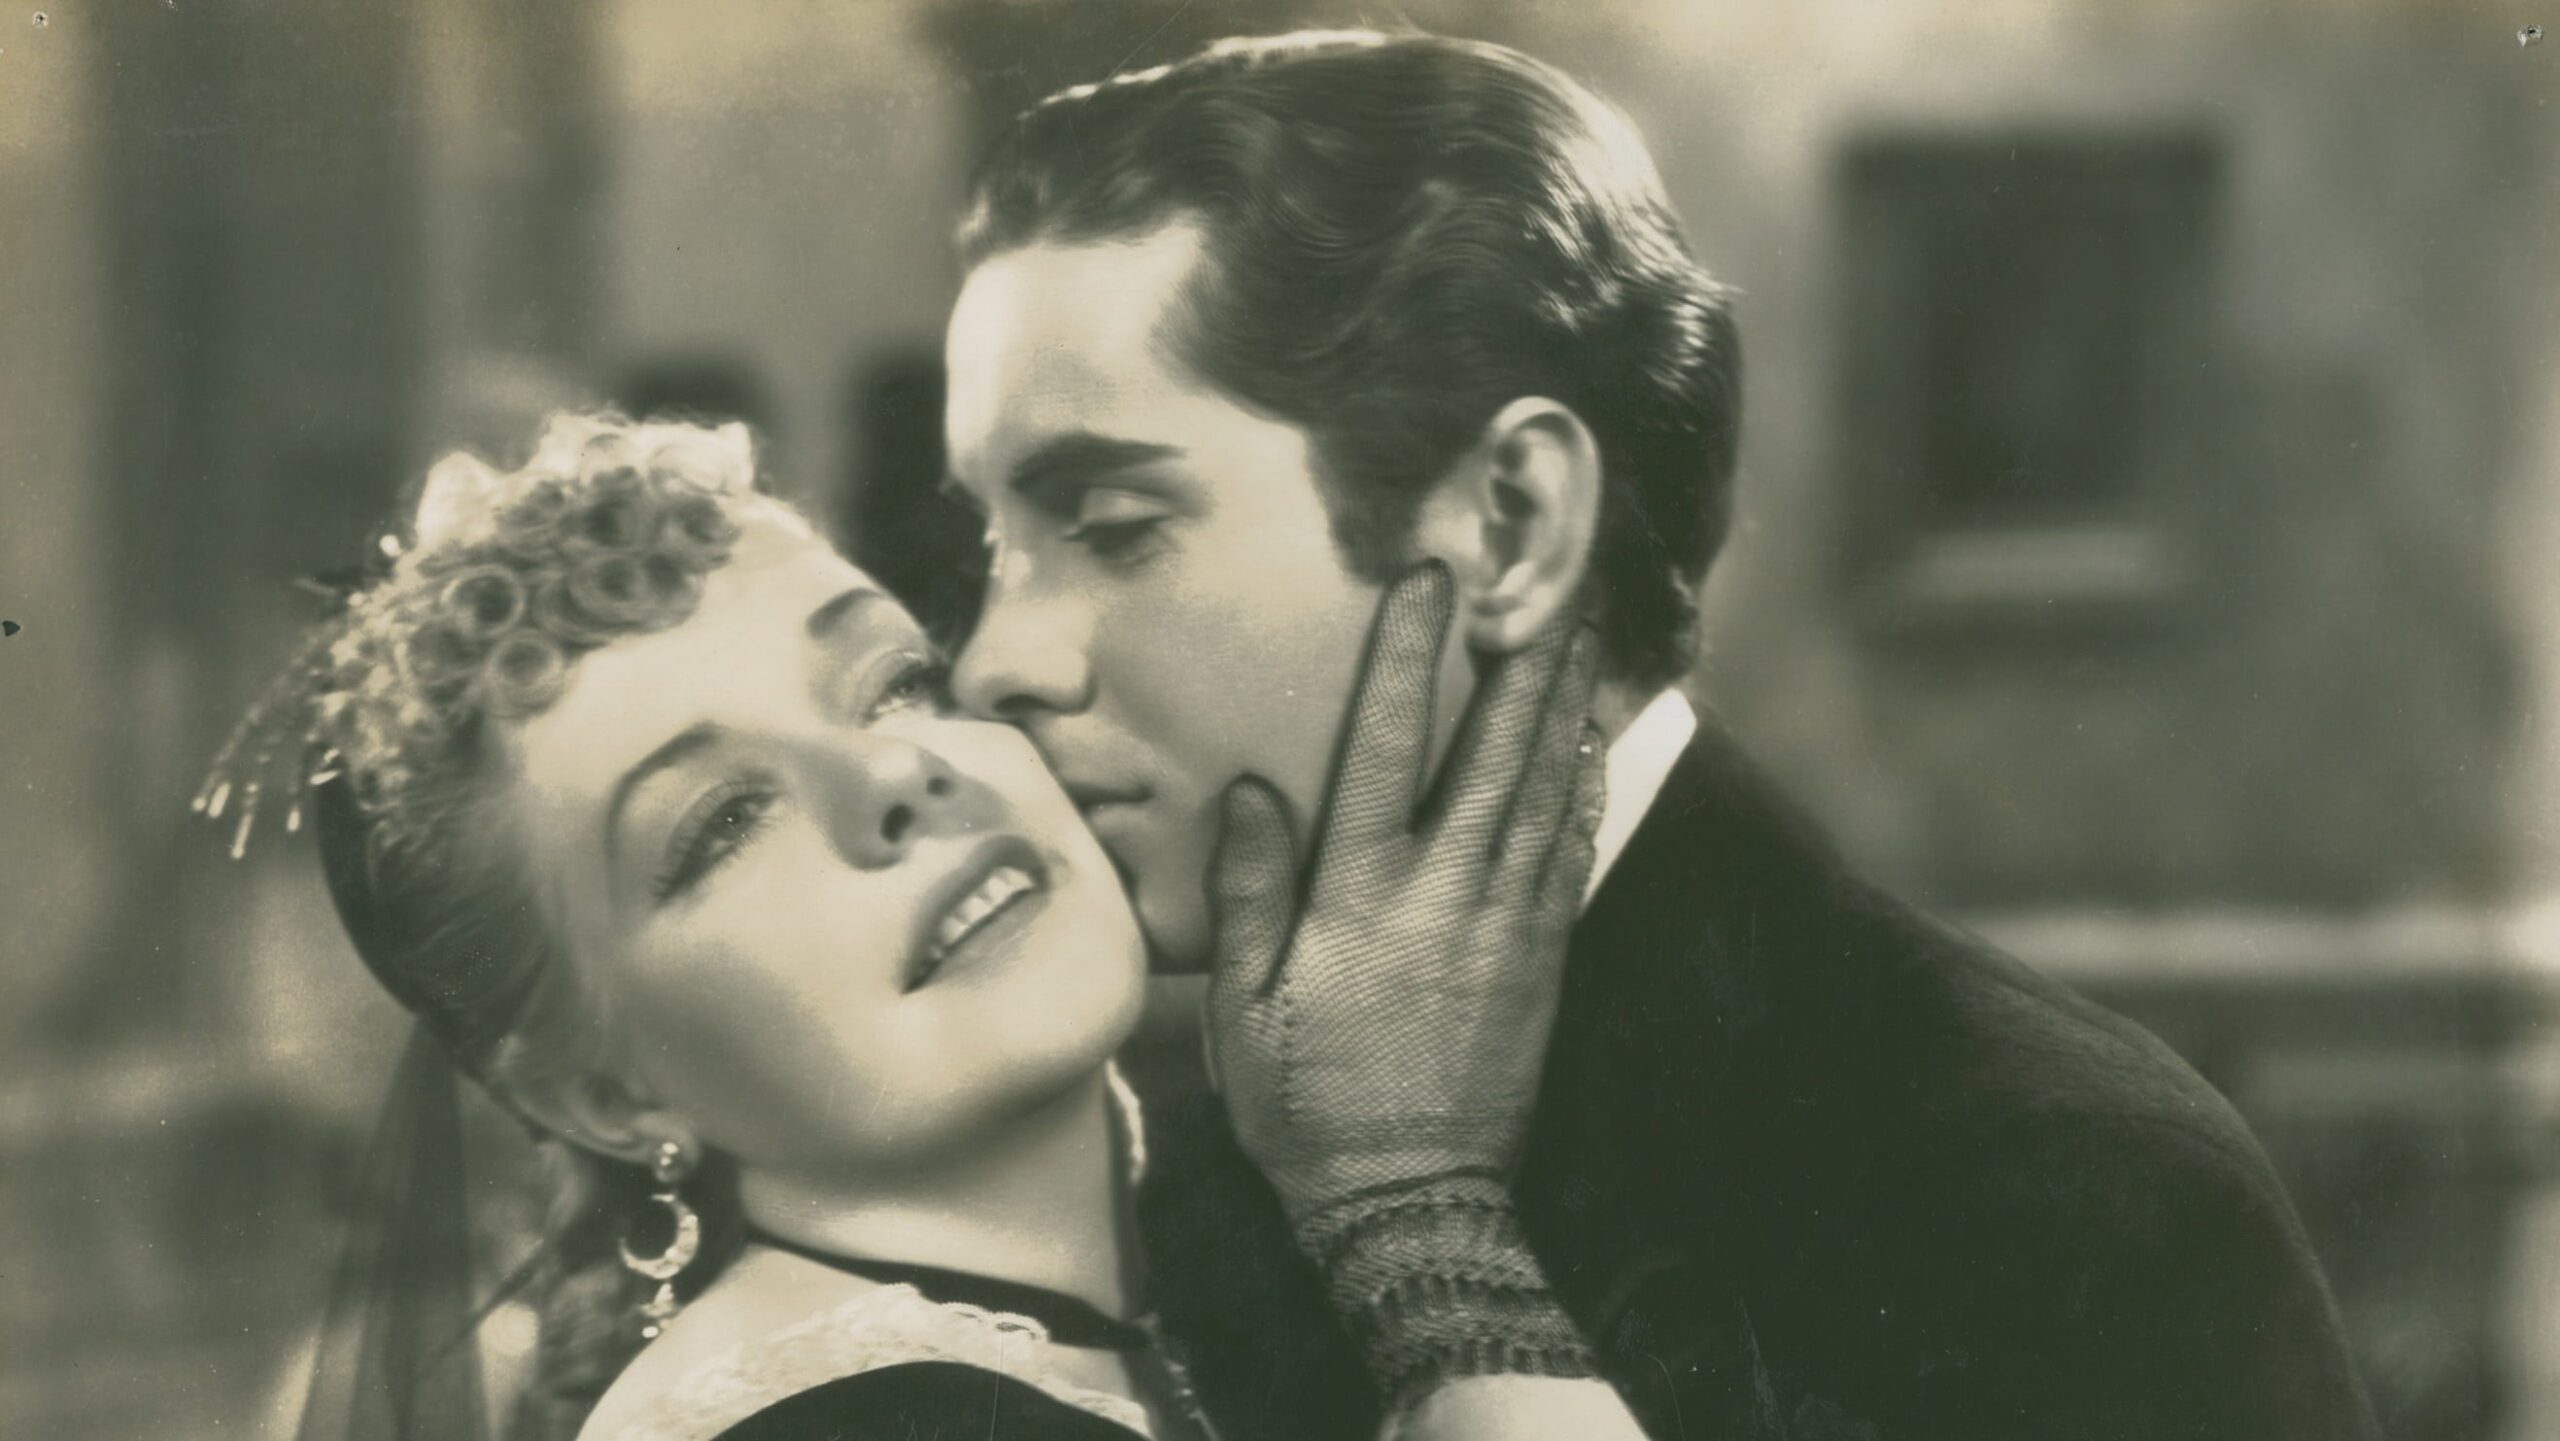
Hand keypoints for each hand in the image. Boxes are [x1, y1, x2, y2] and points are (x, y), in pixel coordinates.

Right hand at [1203, 562, 1607, 1405]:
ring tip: (1574, 637)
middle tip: (1542, 582)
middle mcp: (1445, 893)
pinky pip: (1569, 853)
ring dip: (1559, 707)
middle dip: (1519, 660)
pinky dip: (1581, 790)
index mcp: (1362, 896)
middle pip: (1493, 751)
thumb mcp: (1246, 1006)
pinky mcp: (1543, 958)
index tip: (1428, 583)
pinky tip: (1587, 746)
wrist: (1408, 1199)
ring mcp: (1506, 923)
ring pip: (1543, 791)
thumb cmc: (1306, 1103)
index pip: (1386, 748)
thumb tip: (1252, 792)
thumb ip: (1254, 892)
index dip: (1408, 657)